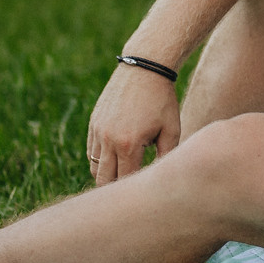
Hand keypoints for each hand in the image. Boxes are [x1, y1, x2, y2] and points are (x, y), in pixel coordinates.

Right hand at [86, 61, 181, 184]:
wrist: (145, 68)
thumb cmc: (163, 100)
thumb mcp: (171, 129)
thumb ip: (166, 157)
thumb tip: (162, 179)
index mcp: (129, 145)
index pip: (124, 181)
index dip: (133, 190)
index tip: (143, 194)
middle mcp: (108, 140)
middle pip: (104, 180)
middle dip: (116, 188)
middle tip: (130, 192)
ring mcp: (98, 131)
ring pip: (95, 167)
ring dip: (107, 173)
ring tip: (124, 174)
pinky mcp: (93, 123)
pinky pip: (92, 151)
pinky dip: (101, 159)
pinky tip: (117, 158)